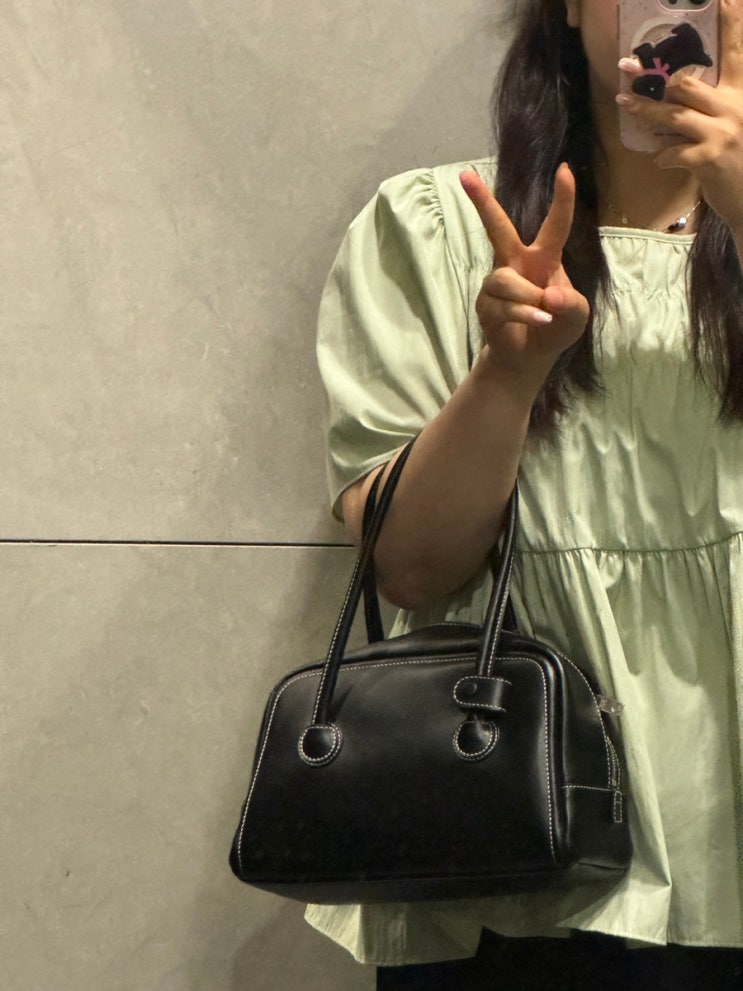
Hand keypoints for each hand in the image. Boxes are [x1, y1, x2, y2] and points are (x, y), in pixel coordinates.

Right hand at [459, 164, 589, 387]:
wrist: (529, 358)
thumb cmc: (556, 328)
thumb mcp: (576, 317)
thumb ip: (571, 304)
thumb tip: (548, 295)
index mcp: (544, 258)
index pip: (555, 226)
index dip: (562, 199)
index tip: (564, 169)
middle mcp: (516, 263)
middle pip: (498, 228)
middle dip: (482, 202)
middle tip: (464, 175)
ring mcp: (497, 283)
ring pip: (506, 280)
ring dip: (528, 299)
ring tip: (543, 315)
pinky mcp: (485, 304)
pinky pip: (504, 305)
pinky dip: (524, 315)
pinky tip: (536, 322)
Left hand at [617, 0, 742, 231]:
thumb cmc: (740, 162)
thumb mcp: (736, 126)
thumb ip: (714, 108)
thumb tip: (677, 96)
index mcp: (742, 94)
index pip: (736, 52)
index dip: (731, 22)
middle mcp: (734, 107)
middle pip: (687, 83)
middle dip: (655, 79)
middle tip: (628, 69)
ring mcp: (722, 132)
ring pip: (673, 114)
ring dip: (644, 110)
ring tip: (623, 102)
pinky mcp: (710, 159)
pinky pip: (672, 152)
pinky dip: (661, 156)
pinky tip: (660, 160)